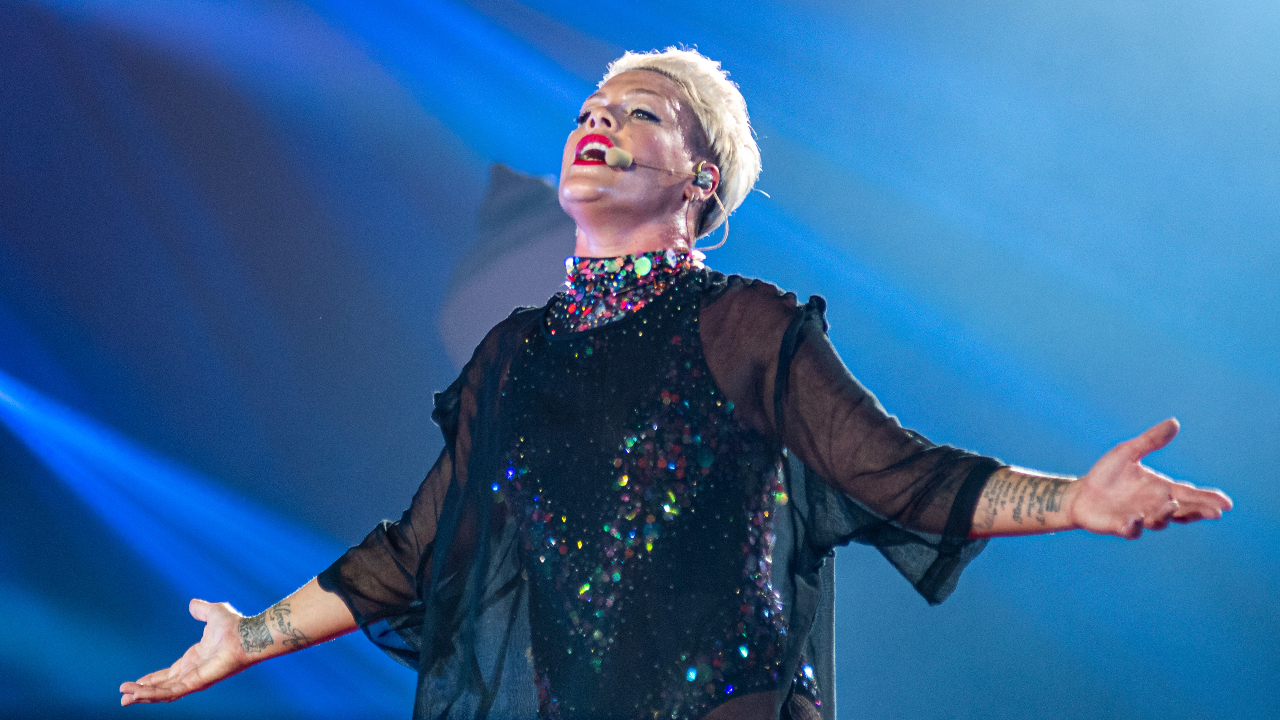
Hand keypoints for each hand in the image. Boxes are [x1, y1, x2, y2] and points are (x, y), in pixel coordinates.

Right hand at [120, 599, 250, 704]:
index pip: (168, 674)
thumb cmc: (236, 625)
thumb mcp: (213, 613)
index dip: (150, 679)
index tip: (134, 683)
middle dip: (142, 692)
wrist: (248, 634)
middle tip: (123, 696)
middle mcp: (193, 672)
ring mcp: (194, 680)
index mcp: (194, 660)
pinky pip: (171, 692)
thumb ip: (201, 610)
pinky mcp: (196, 683)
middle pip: (162, 687)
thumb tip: (192, 603)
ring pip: (163, 693)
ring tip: (124, 698)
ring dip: (143, 695)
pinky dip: (152, 694)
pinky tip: (136, 695)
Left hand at [1066, 418, 1231, 538]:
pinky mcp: (1120, 526)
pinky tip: (1135, 519)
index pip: (1190, 495)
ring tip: (1172, 505)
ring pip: (1159, 521)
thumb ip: (1150, 441)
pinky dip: (1134, 526)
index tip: (1226, 503)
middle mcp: (1154, 506)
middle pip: (1183, 512)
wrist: (1080, 493)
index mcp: (1161, 489)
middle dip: (1199, 512)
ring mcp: (1139, 518)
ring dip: (1166, 515)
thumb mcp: (1128, 452)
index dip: (1208, 499)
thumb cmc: (1107, 474)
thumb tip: (1174, 422)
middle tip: (1215, 513)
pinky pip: (1131, 530)